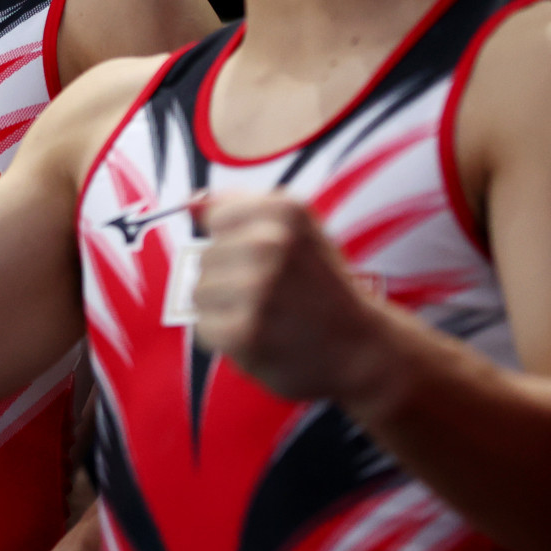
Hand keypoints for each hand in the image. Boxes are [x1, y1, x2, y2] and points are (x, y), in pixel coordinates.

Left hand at [192, 191, 393, 402]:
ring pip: (199, 292)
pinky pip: (204, 326)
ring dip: (225, 309)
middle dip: (231, 278)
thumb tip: (189, 201)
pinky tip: (259, 337)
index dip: (236, 242)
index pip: (216, 218)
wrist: (361, 349)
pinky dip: (226, 337)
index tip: (270, 259)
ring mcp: (257, 289)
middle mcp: (271, 244)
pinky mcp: (244, 331)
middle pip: (205, 256)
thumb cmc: (321, 286)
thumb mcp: (296, 231)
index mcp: (285, 211)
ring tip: (266, 316)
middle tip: (274, 294)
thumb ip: (240, 209)